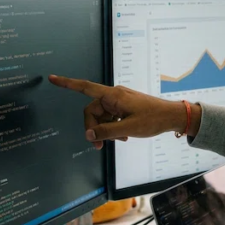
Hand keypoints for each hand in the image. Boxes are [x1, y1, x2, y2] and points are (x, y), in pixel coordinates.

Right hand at [48, 75, 197, 148]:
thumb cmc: (152, 120)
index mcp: (113, 95)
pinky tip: (123, 137)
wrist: (172, 117)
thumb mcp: (127, 129)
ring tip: (119, 141)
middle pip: (92, 110)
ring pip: (102, 116)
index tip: (52, 78)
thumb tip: (88, 134)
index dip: (67, 84)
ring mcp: (120, 101)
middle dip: (93, 127)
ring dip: (105, 130)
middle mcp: (114, 95)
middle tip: (99, 146)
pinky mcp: (125, 106)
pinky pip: (111, 117)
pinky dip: (113, 127)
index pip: (85, 88)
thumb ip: (106, 132)